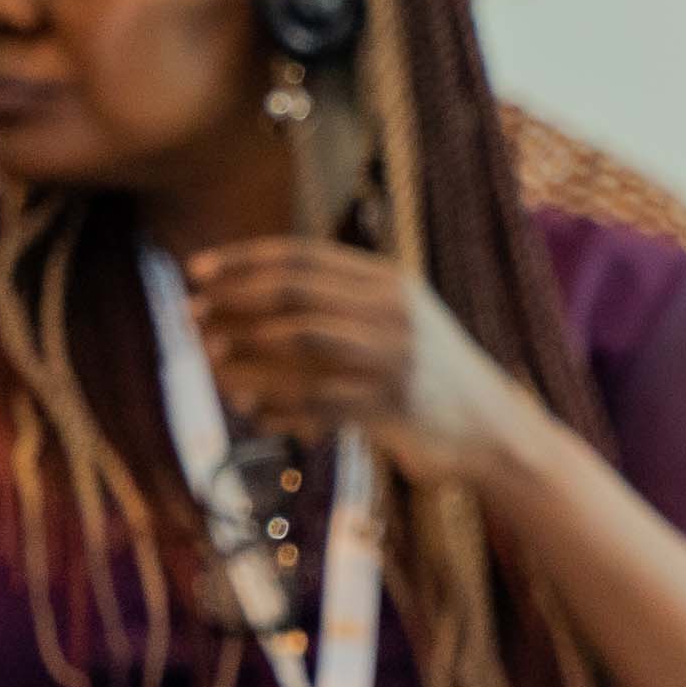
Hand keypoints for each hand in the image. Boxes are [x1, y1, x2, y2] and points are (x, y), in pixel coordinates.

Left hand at [178, 238, 515, 461]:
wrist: (496, 429)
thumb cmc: (433, 375)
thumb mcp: (399, 320)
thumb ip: (344, 301)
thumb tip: (256, 290)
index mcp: (390, 281)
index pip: (302, 257)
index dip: (242, 260)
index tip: (195, 270)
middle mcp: (394, 311)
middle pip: (296, 292)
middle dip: (233, 298)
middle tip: (189, 310)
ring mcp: (395, 357)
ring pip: (301, 340)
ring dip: (246, 345)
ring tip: (209, 354)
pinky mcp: (392, 404)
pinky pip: (316, 400)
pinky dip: (276, 404)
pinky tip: (249, 410)